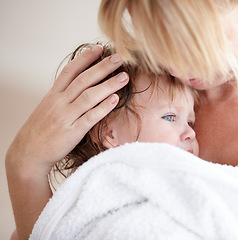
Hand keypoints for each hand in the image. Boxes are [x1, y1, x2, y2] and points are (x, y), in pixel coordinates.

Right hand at [6, 45, 128, 174]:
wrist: (27, 154)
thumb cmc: (40, 131)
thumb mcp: (47, 108)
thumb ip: (62, 95)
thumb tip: (79, 84)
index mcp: (53, 95)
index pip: (70, 71)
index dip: (85, 58)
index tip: (99, 49)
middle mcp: (59, 103)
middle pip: (83, 80)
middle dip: (102, 67)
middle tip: (118, 58)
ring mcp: (65, 117)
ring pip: (89, 96)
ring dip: (109, 85)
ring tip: (124, 77)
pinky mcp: (72, 132)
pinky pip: (90, 117)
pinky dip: (103, 107)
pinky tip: (115, 99)